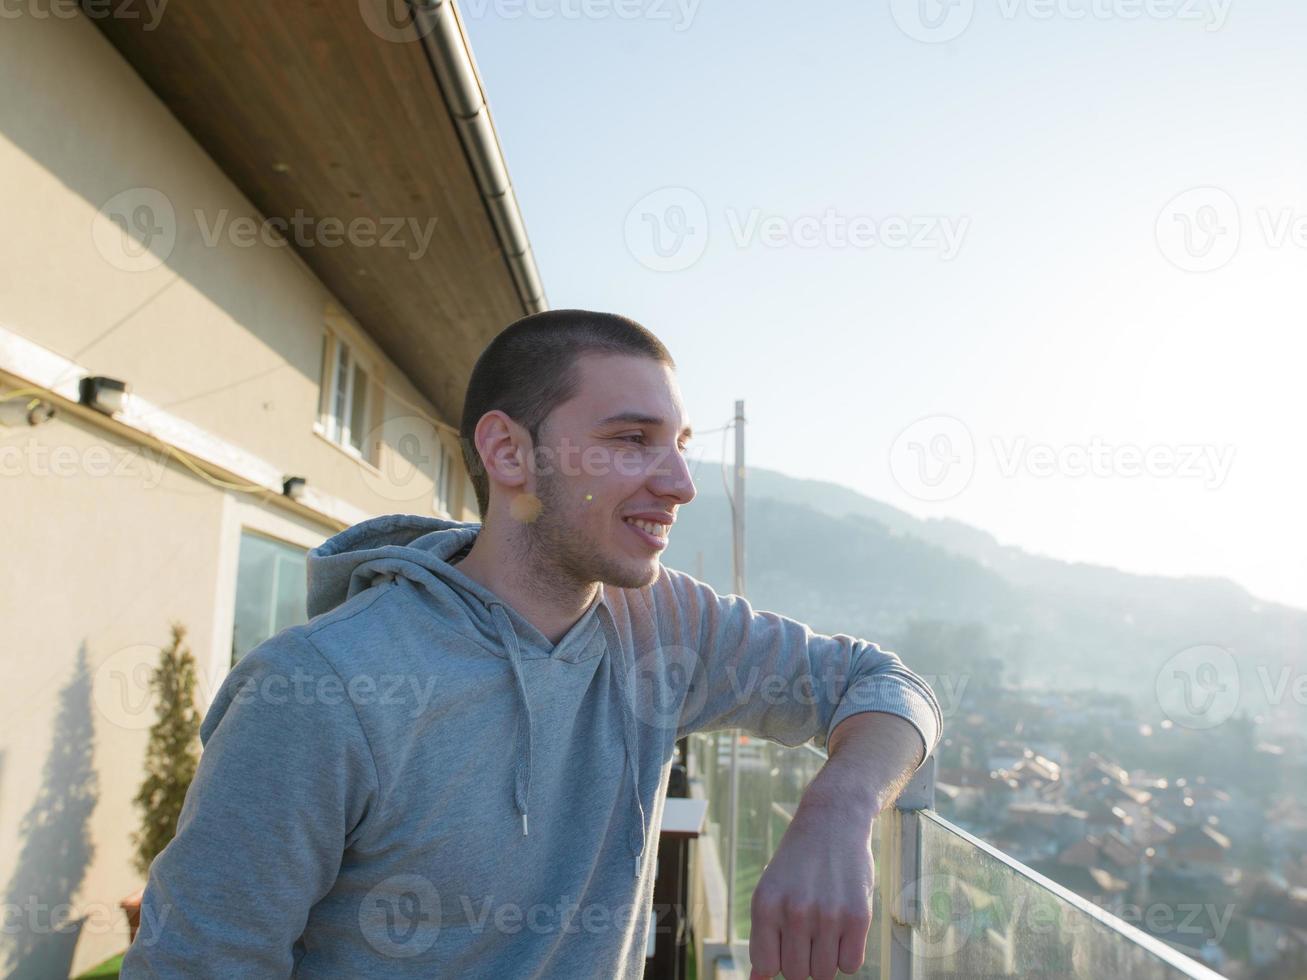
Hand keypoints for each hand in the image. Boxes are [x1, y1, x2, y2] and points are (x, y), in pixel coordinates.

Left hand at [747, 805, 874, 979]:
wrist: (832, 821)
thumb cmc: (797, 862)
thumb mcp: (770, 890)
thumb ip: (764, 936)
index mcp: (766, 905)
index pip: (766, 967)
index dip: (777, 962)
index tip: (785, 948)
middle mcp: (795, 911)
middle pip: (797, 974)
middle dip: (803, 960)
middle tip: (809, 933)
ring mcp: (828, 915)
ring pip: (825, 973)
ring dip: (826, 958)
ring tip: (826, 927)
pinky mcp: (858, 916)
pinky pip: (851, 964)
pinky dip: (848, 954)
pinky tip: (843, 928)